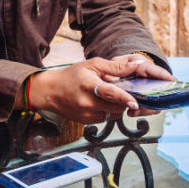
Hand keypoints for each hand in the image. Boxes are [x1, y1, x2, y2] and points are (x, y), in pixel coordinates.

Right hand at [29, 57, 172, 122]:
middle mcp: (87, 103)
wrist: (51, 92)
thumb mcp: (93, 65)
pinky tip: (107, 102)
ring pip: (114, 114)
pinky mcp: (88, 122)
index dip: (123, 98)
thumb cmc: (73, 75)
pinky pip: (107, 118)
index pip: (108, 93)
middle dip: (128, 101)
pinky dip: (111, 111)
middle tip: (137, 94)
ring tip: (118, 96)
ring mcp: (87, 115)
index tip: (135, 103)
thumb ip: (115, 66)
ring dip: (120, 106)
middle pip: (115, 106)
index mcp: (88, 85)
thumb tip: (136, 65)